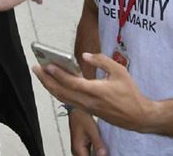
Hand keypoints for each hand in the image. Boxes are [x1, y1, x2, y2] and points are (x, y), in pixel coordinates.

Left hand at [33, 52, 154, 131]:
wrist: (137, 116)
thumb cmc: (130, 93)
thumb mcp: (120, 71)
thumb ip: (102, 61)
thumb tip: (85, 56)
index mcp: (96, 91)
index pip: (72, 83)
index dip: (58, 74)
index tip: (47, 65)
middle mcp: (88, 102)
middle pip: (61, 92)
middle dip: (46, 80)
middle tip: (35, 68)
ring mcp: (87, 108)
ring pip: (63, 98)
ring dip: (50, 86)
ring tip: (41, 75)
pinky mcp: (88, 111)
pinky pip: (68, 101)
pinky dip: (59, 92)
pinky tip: (54, 84)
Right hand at [68, 110, 107, 155]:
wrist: (76, 110)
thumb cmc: (82, 118)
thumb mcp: (92, 131)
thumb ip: (98, 144)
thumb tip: (103, 155)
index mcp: (78, 149)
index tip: (105, 154)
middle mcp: (76, 151)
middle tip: (104, 151)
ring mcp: (78, 149)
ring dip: (96, 155)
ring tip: (103, 150)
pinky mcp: (81, 146)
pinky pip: (88, 154)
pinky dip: (94, 153)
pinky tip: (100, 150)